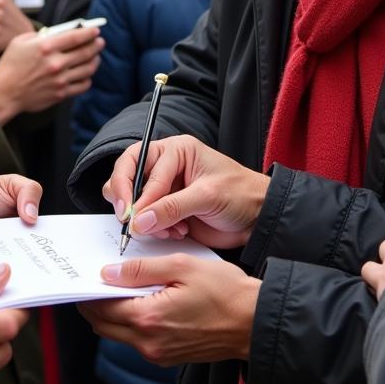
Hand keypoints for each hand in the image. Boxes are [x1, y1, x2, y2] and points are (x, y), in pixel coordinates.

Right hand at [0, 26, 103, 125]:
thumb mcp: (20, 41)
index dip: (89, 32)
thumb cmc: (10, 65)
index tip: (95, 30)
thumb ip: (41, 36)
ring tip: (96, 56)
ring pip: (88, 68)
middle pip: (85, 51)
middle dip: (96, 45)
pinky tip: (86, 74)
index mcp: (46, 47)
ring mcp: (59, 80)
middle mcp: (55, 63)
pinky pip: (83, 85)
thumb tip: (60, 33)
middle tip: (100, 42)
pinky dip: (88, 78)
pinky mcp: (60, 94)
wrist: (4, 93)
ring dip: (95, 60)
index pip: (76, 37)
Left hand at [78, 254, 259, 365]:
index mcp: (148, 319)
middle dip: (92, 302)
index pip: (100, 307)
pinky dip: (128, 321)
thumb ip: (141, 269)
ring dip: (110, 313)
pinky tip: (139, 300)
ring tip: (117, 286)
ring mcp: (158, 353)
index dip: (87, 290)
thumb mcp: (181, 266)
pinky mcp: (168, 356)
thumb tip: (108, 273)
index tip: (83, 274)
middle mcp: (148, 343)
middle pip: (102, 325)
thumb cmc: (225, 291)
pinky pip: (136, 340)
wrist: (254, 322)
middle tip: (93, 279)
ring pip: (117, 334)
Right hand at [102, 135, 268, 248]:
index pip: (139, 162)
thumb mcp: (208, 196)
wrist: (258, 219)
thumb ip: (172, 207)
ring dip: (142, 218)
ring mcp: (164, 190)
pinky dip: (153, 230)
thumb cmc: (241, 195)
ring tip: (167, 229)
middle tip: (129, 220)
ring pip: (131, 199)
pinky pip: (145, 219)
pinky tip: (177, 233)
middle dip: (126, 199)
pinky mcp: (166, 211)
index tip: (132, 213)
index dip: (132, 189)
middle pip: (126, 175)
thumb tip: (139, 220)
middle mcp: (165, 167)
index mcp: (176, 150)